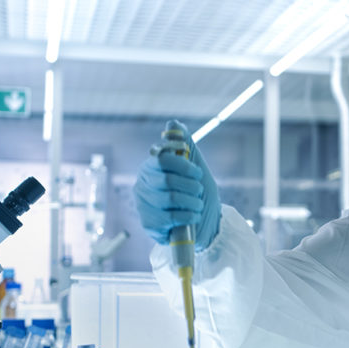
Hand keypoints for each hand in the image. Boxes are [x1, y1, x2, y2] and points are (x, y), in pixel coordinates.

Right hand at [133, 119, 220, 249]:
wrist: (205, 224)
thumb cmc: (197, 194)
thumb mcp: (196, 168)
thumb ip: (185, 146)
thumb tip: (173, 123)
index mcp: (151, 167)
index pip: (162, 159)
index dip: (183, 164)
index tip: (197, 172)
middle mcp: (143, 184)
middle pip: (167, 180)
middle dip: (190, 186)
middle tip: (199, 190)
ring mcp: (144, 204)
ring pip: (169, 198)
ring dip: (192, 202)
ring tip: (198, 204)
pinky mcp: (149, 223)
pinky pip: (170, 217)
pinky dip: (188, 215)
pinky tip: (194, 215)